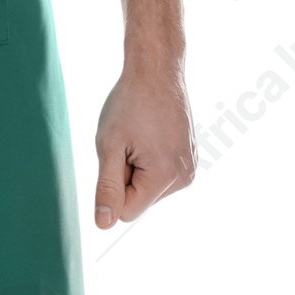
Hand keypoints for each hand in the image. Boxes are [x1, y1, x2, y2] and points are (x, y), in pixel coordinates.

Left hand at [93, 60, 195, 228]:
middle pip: (139, 200)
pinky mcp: (191, 159)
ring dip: (136, 168)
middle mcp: (184, 178)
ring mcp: (191, 168)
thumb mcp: (109, 146)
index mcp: (164, 177)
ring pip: (148, 189)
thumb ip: (106, 188)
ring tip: (140, 136)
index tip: (117, 155)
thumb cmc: (130, 103)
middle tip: (129, 142)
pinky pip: (160, 175)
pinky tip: (151, 134)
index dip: (113, 187)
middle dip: (126, 176)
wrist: (157, 70)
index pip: (127, 211)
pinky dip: (149, 160)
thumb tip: (104, 225)